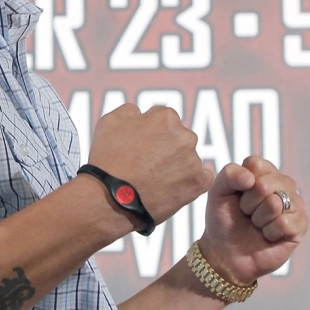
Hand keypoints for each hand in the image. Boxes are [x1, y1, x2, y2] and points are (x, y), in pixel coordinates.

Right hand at [88, 103, 211, 223]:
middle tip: (145, 162)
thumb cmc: (108, 159)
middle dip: (165, 146)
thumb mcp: (108, 121)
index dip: (147, 132)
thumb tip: (140, 112)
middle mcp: (185, 135)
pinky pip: (201, 177)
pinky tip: (172, 184)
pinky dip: (189, 179)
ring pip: (187, 157)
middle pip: (177, 137)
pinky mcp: (198, 183)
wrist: (112, 198)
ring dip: (175, 163)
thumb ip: (129, 110)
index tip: (138, 145)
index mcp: (165, 117)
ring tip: (153, 178)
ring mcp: (193, 160)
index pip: (161, 119)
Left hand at [199, 156, 307, 285]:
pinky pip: (284, 223)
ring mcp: (294, 204)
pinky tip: (267, 235)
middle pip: (265, 184)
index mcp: (262, 173)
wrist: (226, 252)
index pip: (256, 163)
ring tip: (256, 223)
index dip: (240, 182)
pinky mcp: (300, 225)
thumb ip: (229, 175)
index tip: (236, 194)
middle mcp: (282, 184)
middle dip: (247, 203)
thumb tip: (251, 177)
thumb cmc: (223, 219)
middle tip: (245, 212)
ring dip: (258, 218)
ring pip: (275, 203)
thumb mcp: (217, 192)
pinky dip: (268, 232)